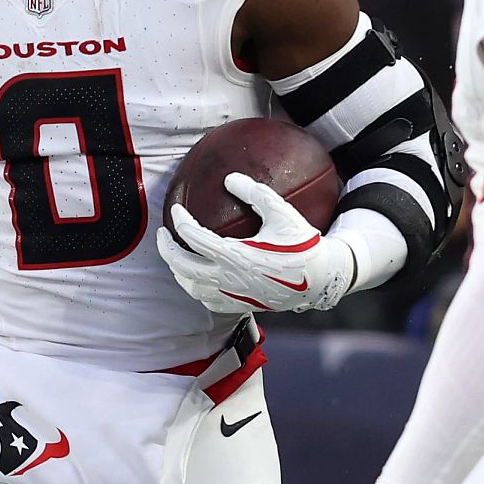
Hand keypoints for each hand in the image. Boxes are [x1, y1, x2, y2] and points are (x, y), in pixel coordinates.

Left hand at [158, 172, 355, 312]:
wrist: (321, 280)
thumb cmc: (302, 245)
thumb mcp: (283, 213)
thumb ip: (256, 193)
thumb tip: (230, 178)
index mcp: (236, 255)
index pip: (194, 237)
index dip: (180, 221)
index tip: (176, 209)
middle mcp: (230, 278)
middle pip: (182, 266)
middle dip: (166, 249)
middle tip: (162, 234)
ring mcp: (234, 295)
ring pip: (191, 287)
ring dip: (178, 271)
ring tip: (176, 255)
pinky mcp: (241, 305)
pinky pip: (208, 302)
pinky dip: (196, 289)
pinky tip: (198, 277)